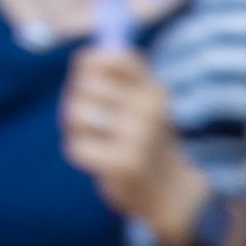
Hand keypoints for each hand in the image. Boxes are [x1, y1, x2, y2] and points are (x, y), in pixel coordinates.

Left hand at [63, 41, 206, 234]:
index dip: (89, 67)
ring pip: (76, 114)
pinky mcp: (124, 164)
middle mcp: (150, 108)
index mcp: (153, 88)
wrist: (169, 191)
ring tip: (98, 139)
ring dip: (77, 129)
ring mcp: (139, 136)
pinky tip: (103, 161)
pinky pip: (76, 147)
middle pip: (84, 86)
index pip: (113, 57)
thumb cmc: (144, 138)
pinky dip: (83, 154)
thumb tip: (86, 55)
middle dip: (77, 102)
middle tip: (95, 120)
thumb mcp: (140, 102)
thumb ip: (115, 76)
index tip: (88, 81)